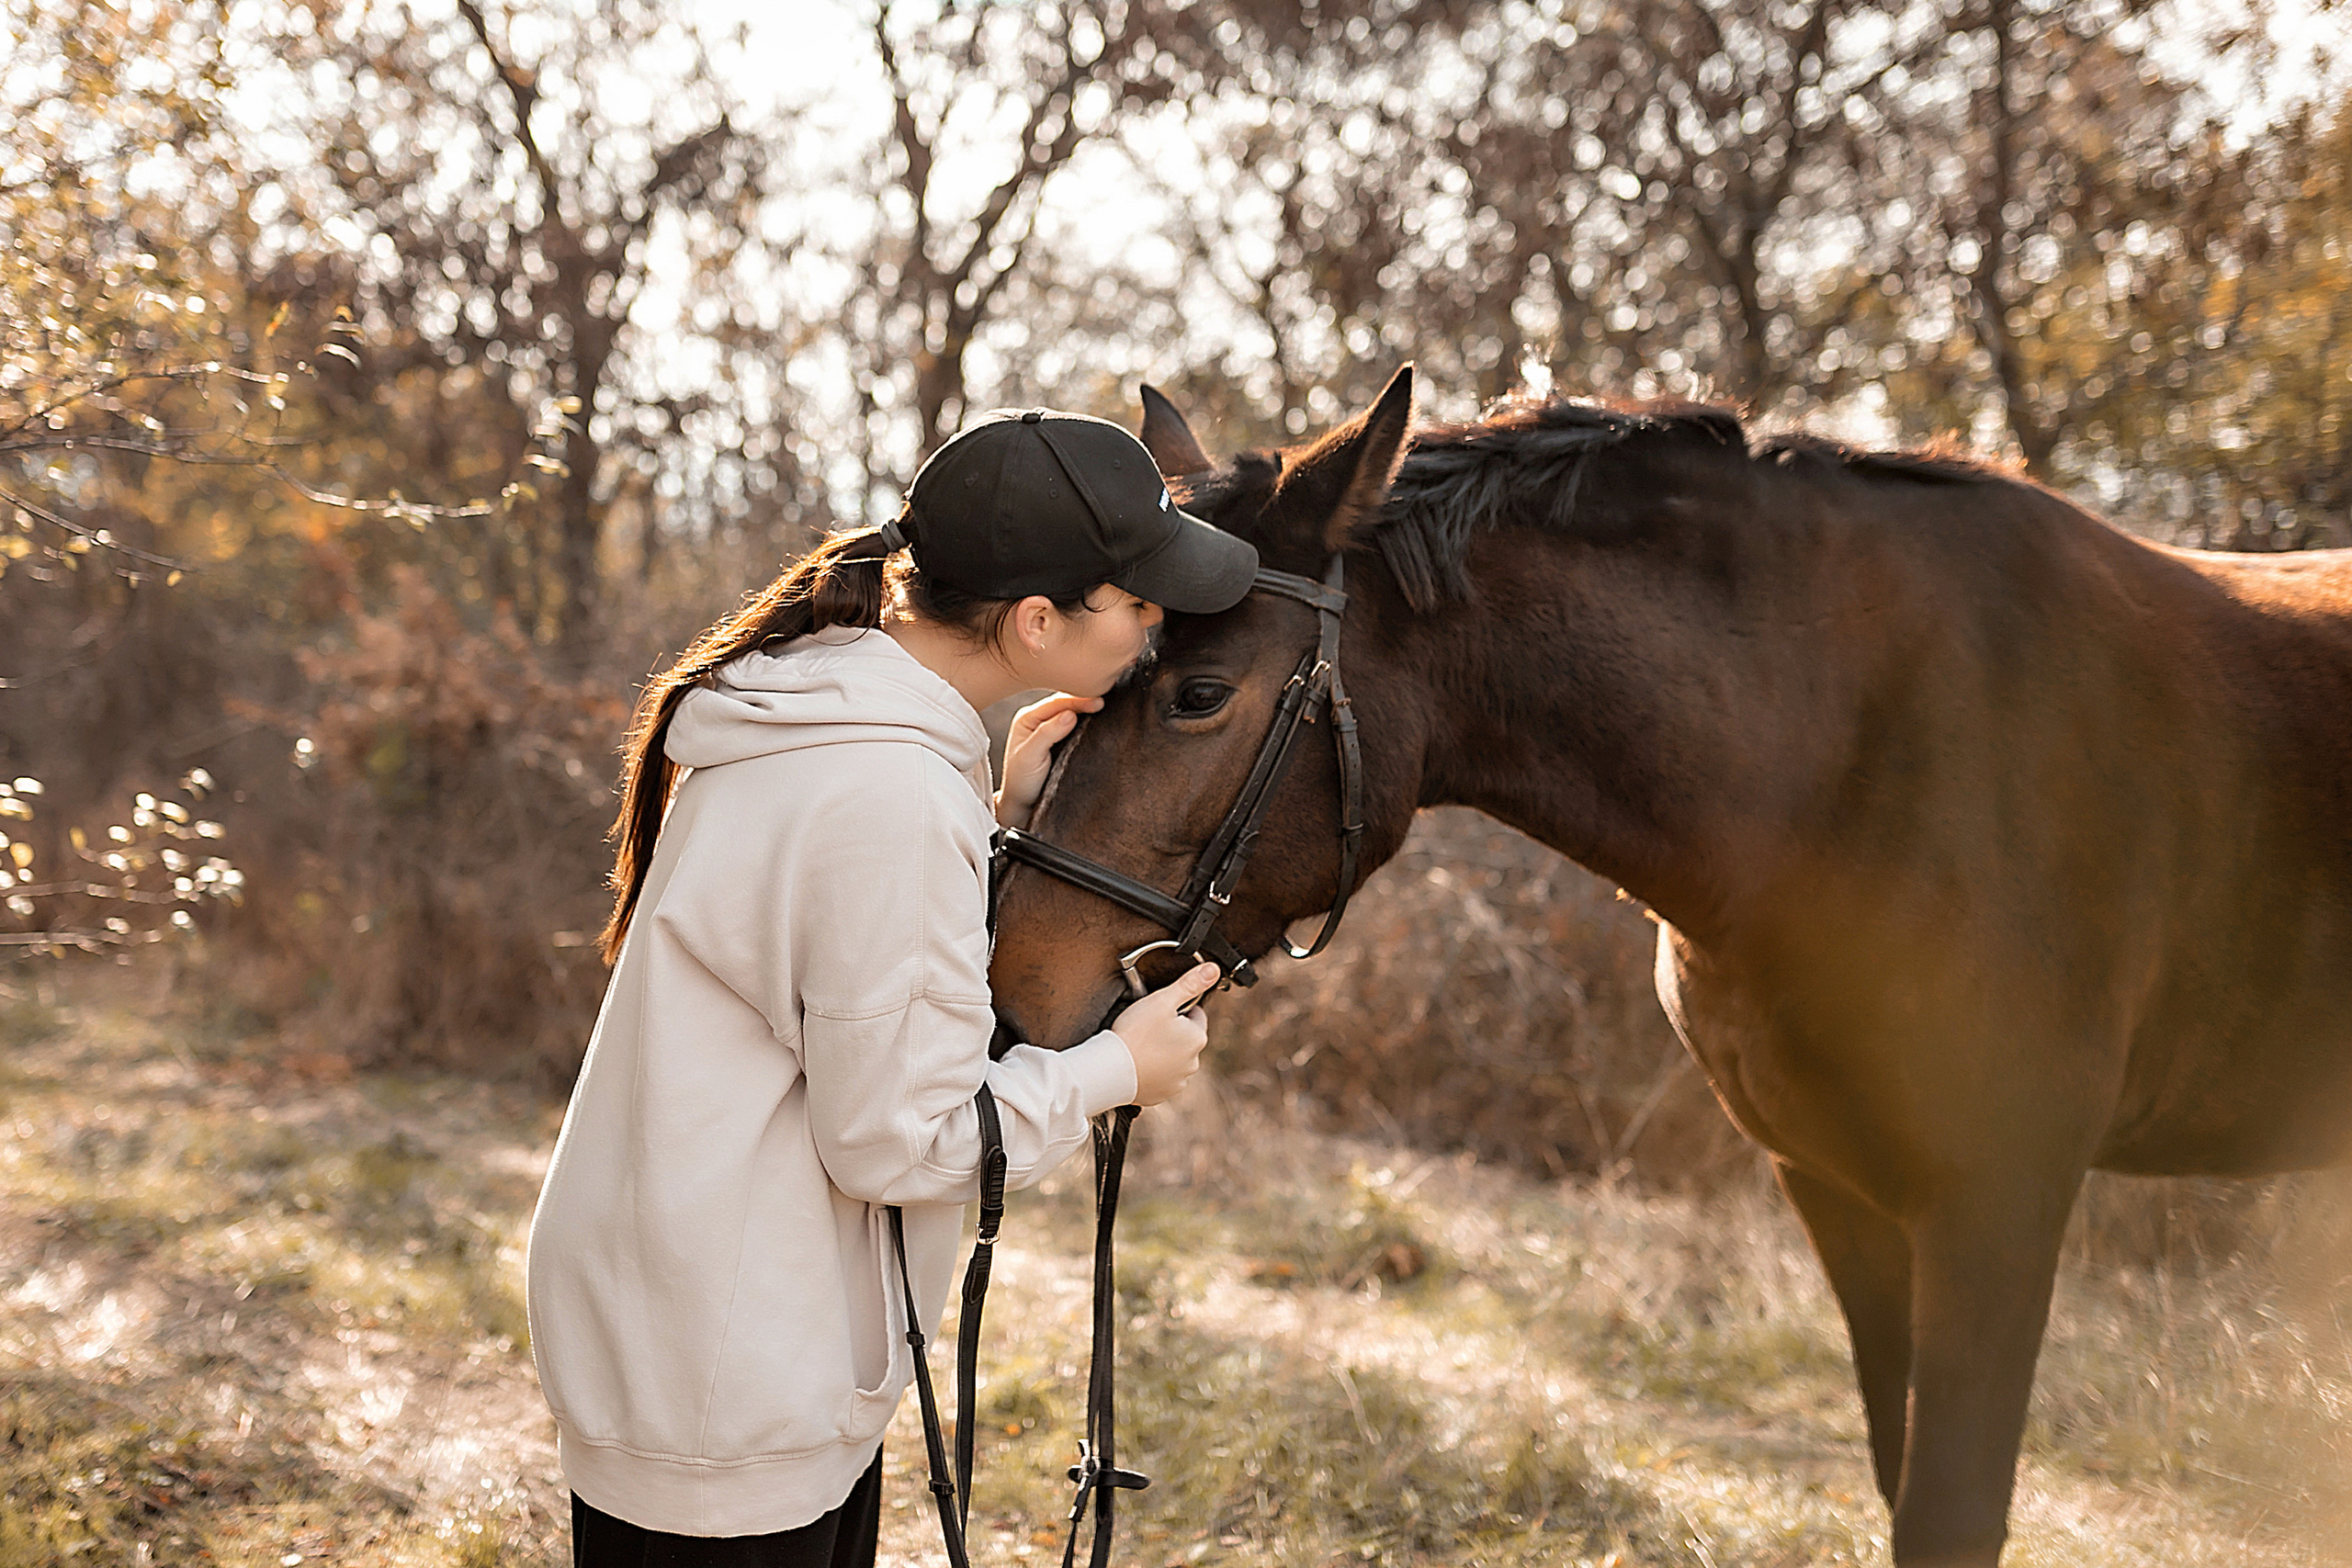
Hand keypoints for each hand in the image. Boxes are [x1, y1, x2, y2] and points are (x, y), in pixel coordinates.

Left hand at [996, 692, 1100, 828]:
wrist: (1023, 805)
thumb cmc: (1021, 782)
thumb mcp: (1030, 756)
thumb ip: (1047, 734)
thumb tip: (1070, 713)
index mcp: (1028, 719)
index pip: (1057, 702)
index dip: (1078, 700)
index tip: (1099, 702)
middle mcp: (1039, 721)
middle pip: (1066, 703)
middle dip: (1085, 700)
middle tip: (1107, 700)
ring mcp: (1050, 730)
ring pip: (1072, 713)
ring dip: (1088, 710)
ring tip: (1107, 707)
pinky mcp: (1061, 742)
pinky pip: (1077, 727)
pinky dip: (1088, 722)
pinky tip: (1100, 721)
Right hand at [1111, 961, 1220, 1106]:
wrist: (1112, 1069)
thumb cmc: (1136, 1033)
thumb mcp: (1163, 1000)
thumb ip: (1190, 984)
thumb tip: (1213, 970)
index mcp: (1197, 1038)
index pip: (1195, 1015)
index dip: (1177, 1010)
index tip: (1159, 1012)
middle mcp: (1193, 1063)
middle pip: (1185, 1038)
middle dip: (1171, 1032)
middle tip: (1147, 1028)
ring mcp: (1178, 1081)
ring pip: (1174, 1059)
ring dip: (1163, 1052)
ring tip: (1141, 1046)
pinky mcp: (1162, 1094)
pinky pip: (1161, 1078)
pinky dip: (1153, 1071)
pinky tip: (1139, 1063)